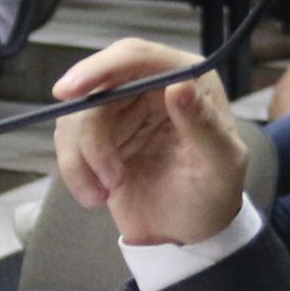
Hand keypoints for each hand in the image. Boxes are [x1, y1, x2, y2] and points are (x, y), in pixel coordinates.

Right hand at [51, 37, 246, 246]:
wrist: (186, 233)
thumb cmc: (213, 195)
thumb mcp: (221, 165)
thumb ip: (203, 125)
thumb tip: (180, 86)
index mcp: (185, 78)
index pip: (135, 56)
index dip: (99, 67)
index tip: (70, 91)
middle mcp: (149, 87)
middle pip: (96, 88)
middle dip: (91, 135)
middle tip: (108, 177)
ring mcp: (121, 112)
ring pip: (76, 116)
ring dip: (82, 158)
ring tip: (106, 192)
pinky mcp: (98, 138)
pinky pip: (69, 141)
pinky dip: (75, 170)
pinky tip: (97, 195)